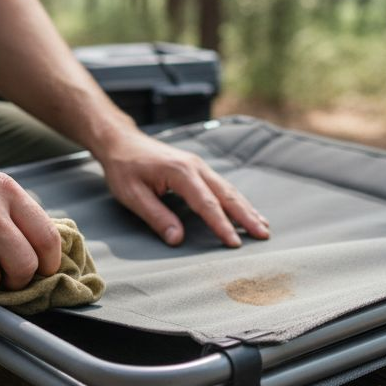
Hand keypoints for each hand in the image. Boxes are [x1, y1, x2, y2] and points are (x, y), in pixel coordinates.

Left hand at [95, 129, 269, 246]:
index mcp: (180, 173)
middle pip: (227, 195)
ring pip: (228, 189)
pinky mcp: (197, 168)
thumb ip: (157, 217)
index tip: (235, 243)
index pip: (206, 204)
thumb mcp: (132, 195)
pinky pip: (222, 186)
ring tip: (263, 226)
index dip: (222, 225)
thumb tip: (178, 240)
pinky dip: (237, 200)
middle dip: (247, 216)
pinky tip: (246, 211)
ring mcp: (199, 166)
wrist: (121, 141)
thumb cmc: (124, 168)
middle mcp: (195, 167)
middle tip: (264, 235)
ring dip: (247, 208)